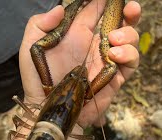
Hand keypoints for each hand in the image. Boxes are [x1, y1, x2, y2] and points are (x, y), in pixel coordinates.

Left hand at [20, 0, 140, 126]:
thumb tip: (60, 9)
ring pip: (130, 40)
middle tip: (131, 8)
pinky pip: (131, 63)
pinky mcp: (114, 77)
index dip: (104, 1)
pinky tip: (114, 55)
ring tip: (114, 39)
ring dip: (128, 34)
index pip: (96, 11)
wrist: (48, 107)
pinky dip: (129, 55)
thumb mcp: (30, 48)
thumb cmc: (38, 78)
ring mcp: (106, 60)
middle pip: (120, 22)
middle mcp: (95, 44)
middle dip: (129, 12)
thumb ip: (39, 24)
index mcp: (77, 33)